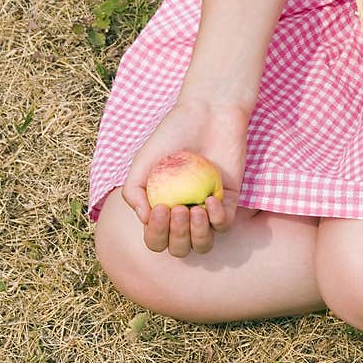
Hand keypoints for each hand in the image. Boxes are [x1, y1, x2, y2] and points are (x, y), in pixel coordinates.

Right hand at [122, 92, 249, 256]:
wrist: (207, 114)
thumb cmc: (173, 135)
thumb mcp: (143, 161)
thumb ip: (133, 191)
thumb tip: (145, 220)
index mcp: (161, 209)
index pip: (157, 240)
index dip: (156, 235)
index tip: (159, 209)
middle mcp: (184, 215)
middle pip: (180, 248)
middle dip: (176, 237)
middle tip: (177, 208)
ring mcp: (207, 210)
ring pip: (204, 244)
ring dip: (197, 234)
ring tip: (193, 209)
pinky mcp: (229, 201)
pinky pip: (224, 224)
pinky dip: (217, 219)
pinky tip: (210, 200)